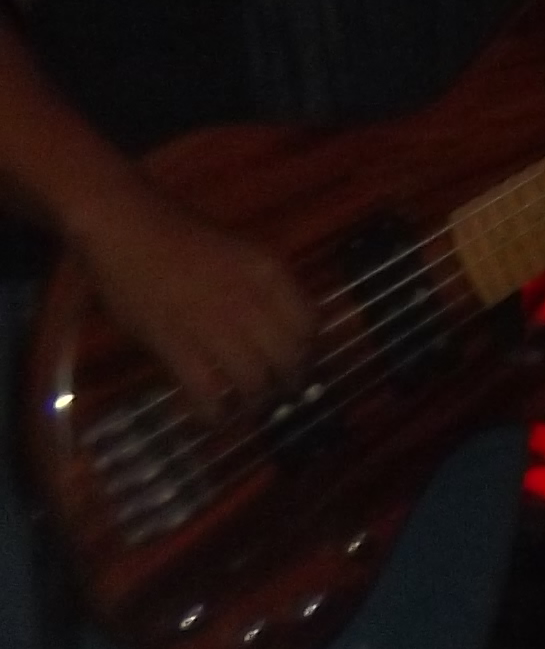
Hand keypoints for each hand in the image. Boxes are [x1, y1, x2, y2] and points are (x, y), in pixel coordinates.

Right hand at [82, 190, 319, 421]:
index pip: (309, 323)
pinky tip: (215, 416)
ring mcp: (212, 325)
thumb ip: (266, 290)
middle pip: (287, 358)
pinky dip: (215, 411)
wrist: (132, 231)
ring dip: (255, 401)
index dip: (309, 350)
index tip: (302, 362)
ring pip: (252, 379)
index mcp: (270, 274)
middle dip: (289, 382)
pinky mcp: (175, 345)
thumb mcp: (244, 254)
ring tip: (250, 408)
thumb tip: (282, 329)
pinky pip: (206, 390)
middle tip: (281, 393)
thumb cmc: (186, 240)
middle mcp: (249, 301)